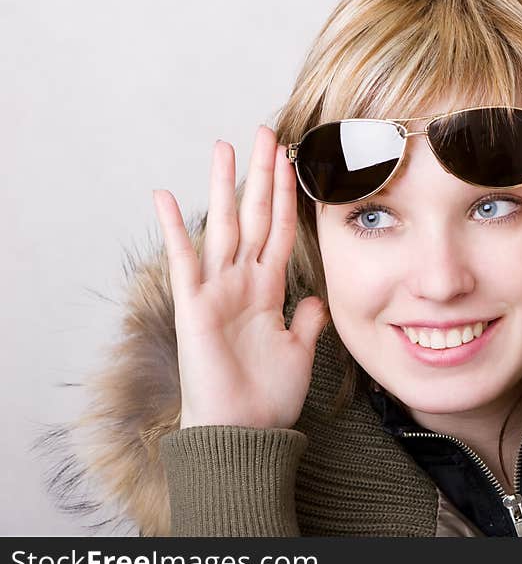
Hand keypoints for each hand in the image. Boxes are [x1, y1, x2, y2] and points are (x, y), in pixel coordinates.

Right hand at [152, 125, 329, 429]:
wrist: (244, 431)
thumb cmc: (268, 396)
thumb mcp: (299, 351)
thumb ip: (306, 320)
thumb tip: (314, 298)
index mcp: (269, 289)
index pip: (281, 230)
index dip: (286, 195)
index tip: (292, 161)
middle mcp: (243, 281)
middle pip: (254, 216)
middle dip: (260, 175)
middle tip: (265, 132)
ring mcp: (217, 290)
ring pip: (223, 226)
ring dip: (224, 186)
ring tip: (223, 146)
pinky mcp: (195, 305)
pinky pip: (184, 259)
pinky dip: (175, 228)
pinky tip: (165, 195)